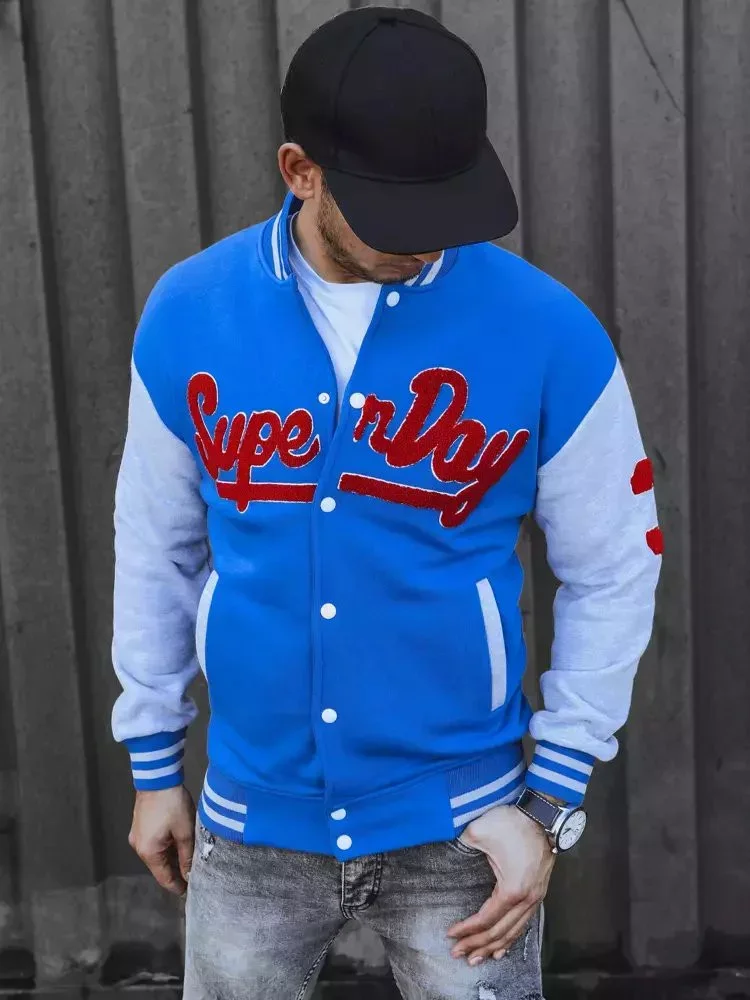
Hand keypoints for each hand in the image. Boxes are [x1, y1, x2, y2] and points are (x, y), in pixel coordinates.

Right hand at [128, 785, 195, 895]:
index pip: (164, 878)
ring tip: (190, 858)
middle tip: (195, 874)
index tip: (190, 892)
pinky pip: (154, 844)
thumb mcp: (185, 832)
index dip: (177, 886)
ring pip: (157, 855)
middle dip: (176, 871)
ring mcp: (137, 836)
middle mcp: (139, 847)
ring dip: (171, 857)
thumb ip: (187, 856)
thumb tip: (189, 875)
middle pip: (159, 867)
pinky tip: (179, 843)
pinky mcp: (140, 827)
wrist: (158, 778)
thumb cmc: (172, 804)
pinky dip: (166, 847)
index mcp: (149, 852)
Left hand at [446, 803, 554, 964]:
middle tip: (458, 954)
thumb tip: (448, 846)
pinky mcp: (538, 892)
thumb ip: (461, 842)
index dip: (467, 930)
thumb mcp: (480, 831)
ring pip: (513, 932)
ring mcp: (535, 898)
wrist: (543, 815)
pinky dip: (512, 938)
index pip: (486, 920)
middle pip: (499, 932)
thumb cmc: (513, 823)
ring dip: (494, 946)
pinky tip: (503, 947)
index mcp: (512, 889)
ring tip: (477, 958)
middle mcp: (526, 899)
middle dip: (477, 945)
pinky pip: (524, 923)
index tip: (451, 935)